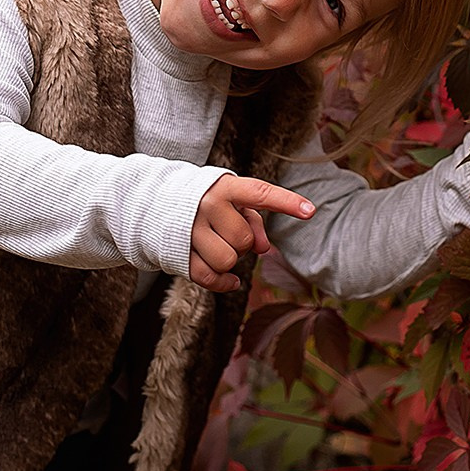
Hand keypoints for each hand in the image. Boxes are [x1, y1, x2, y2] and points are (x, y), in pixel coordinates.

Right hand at [190, 176, 315, 292]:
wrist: (158, 204)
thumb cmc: (208, 202)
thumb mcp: (232, 201)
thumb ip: (254, 221)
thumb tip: (263, 249)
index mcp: (224, 187)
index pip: (260, 194)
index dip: (286, 202)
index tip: (311, 211)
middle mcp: (205, 205)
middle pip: (244, 240)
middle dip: (243, 243)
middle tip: (229, 233)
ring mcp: (189, 230)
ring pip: (227, 260)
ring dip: (230, 261)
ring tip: (220, 247)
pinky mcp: (179, 253)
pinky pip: (210, 277)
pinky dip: (224, 283)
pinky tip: (230, 280)